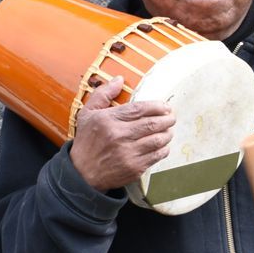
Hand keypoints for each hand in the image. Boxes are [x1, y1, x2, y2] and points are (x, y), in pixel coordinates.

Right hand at [68, 77, 173, 192]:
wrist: (82, 173)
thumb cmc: (87, 141)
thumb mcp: (87, 114)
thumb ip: (103, 94)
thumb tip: (120, 79)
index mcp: (108, 120)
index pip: (140, 109)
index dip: (157, 106)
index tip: (165, 106)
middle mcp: (119, 136)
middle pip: (152, 124)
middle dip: (167, 119)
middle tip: (171, 117)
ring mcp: (128, 154)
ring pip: (158, 140)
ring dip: (168, 133)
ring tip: (169, 130)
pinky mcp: (134, 168)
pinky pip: (157, 156)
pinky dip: (164, 149)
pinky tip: (162, 145)